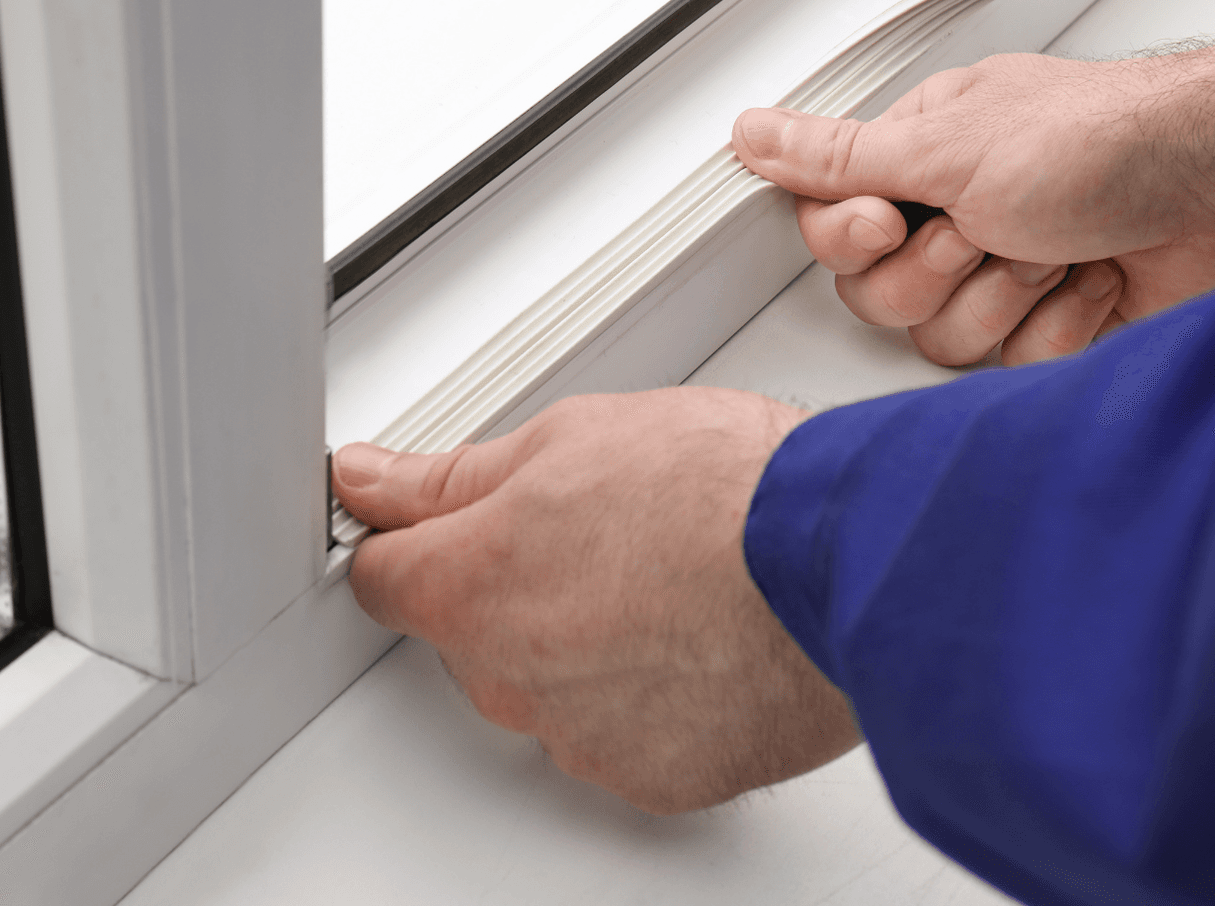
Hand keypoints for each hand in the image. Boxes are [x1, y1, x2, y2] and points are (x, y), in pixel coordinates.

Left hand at [331, 388, 860, 814]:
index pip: (384, 574)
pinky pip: (627, 734)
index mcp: (471, 585)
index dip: (419, 538)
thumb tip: (369, 481)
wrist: (844, 560)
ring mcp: (582, 738)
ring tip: (673, 582)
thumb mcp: (572, 437)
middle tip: (604, 533)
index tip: (448, 523)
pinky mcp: (657, 777)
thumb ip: (452, 476)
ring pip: (554, 688)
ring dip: (590, 643)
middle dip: (518, 588)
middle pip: (475, 633)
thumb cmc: (724, 491)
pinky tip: (704, 638)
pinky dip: (653, 695)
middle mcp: (510, 679)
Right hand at [732, 40, 1214, 366]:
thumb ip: (838, 157)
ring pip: (942, 340)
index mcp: (922, 161)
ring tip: (1057, 247)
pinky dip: (1060, 325)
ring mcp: (1009, 275)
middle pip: (880, 298)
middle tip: (989, 228)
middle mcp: (959, 218)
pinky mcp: (1057, 326)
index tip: (894, 218)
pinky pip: (1010, 369)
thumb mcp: (950, 144)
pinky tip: (1094, 281)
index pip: (831, 229)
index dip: (855, 240)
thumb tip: (754, 133)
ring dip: (1007, 294)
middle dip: (941, 271)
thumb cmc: (1107, 143)